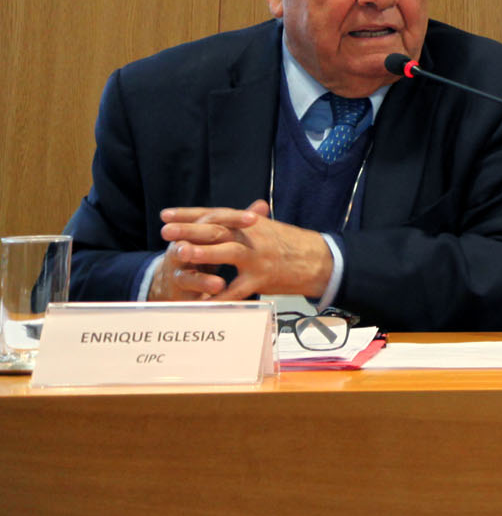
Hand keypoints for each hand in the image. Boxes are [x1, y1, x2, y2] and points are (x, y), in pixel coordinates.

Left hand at [154, 201, 333, 300]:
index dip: (190, 214)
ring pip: (228, 253)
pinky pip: (237, 290)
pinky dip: (219, 298)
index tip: (166, 214)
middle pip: (218, 230)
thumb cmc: (291, 245)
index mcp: (252, 223)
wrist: (320, 261)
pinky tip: (201, 301)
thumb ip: (240, 225)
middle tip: (166, 230)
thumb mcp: (266, 229)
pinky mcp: (263, 278)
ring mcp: (259, 257)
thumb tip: (215, 220)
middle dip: (190, 230)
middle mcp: (254, 236)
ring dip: (203, 253)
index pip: (217, 214)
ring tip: (181, 253)